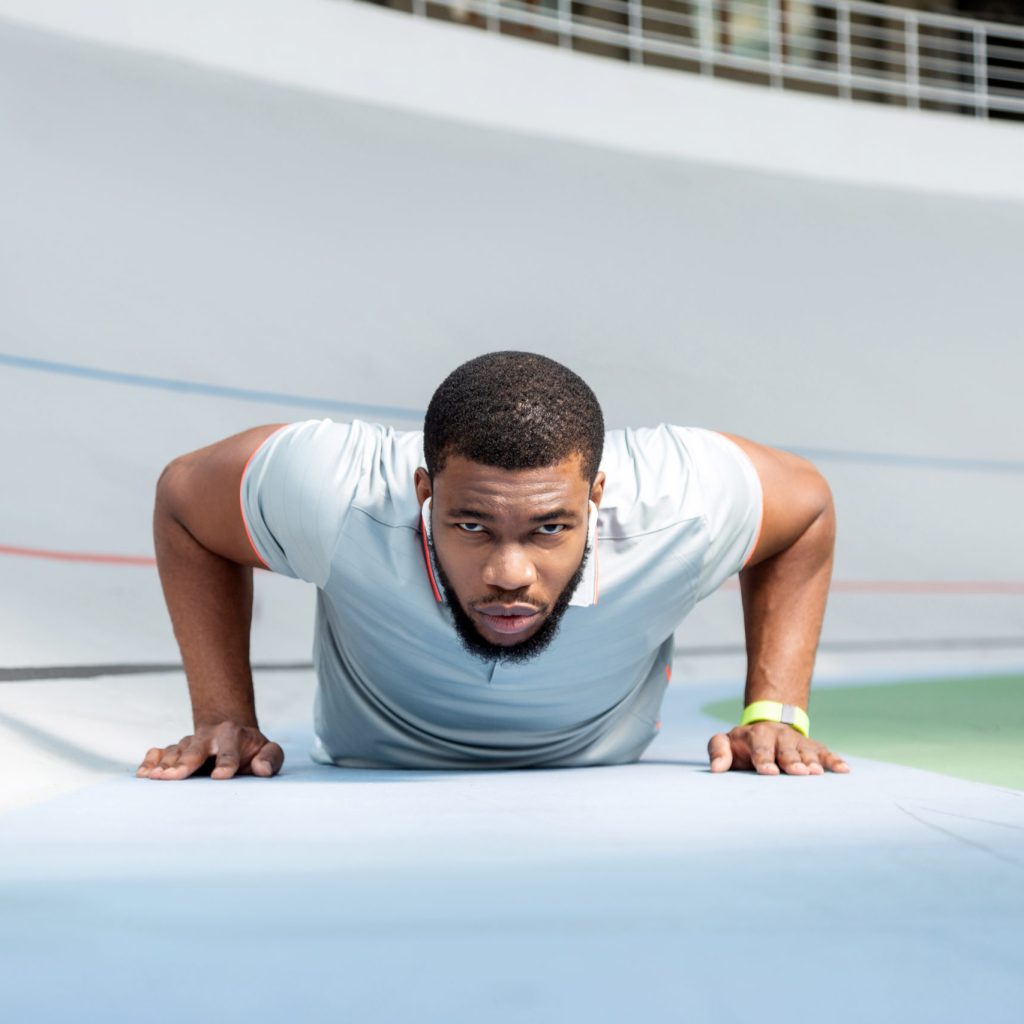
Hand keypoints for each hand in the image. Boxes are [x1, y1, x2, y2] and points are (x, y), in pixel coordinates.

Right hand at [136, 721, 283, 779]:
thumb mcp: (268, 750)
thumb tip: (261, 769)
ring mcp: (189, 742)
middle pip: (195, 749)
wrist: (230, 731)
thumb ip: (270, 758)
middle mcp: (209, 737)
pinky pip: (159, 752)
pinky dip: (150, 761)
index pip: (230, 751)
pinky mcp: (175, 750)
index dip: (226, 763)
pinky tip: (143, 773)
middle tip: (173, 776)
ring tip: (153, 778)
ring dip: (163, 764)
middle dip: (185, 762)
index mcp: (234, 736)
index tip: (220, 776)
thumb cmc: (250, 749)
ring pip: (175, 751)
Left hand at [708, 721, 848, 775]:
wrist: (765, 728)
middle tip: (796, 772)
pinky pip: (825, 752)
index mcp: (755, 736)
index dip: (764, 759)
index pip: (759, 748)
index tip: (769, 772)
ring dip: (811, 761)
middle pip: (785, 748)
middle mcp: (778, 736)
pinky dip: (834, 760)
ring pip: (805, 751)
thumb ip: (718, 752)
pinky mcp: (812, 747)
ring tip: (817, 773)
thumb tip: (715, 770)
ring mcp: (797, 741)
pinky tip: (844, 770)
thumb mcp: (725, 742)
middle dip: (790, 760)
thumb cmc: (742, 745)